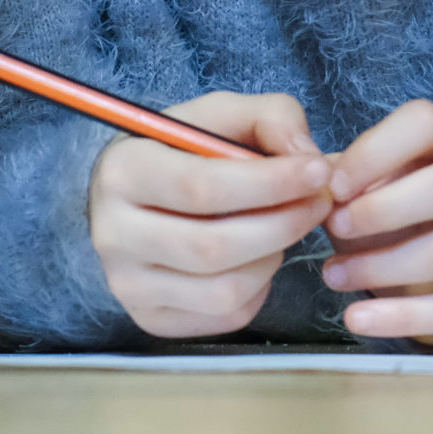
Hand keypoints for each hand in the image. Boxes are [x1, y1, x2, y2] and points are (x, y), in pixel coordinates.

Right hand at [88, 92, 334, 338]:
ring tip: (284, 226)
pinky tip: (258, 255)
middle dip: (283, 224)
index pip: (201, 187)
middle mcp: (112, 235)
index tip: (318, 172)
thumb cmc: (183, 151)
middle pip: (213, 247)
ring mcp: (128, 285)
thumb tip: (309, 161)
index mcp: (122, 172)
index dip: (270, 183)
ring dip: (273, 257)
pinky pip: (225, 316)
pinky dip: (258, 287)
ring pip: (223, 291)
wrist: (133, 197)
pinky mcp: (150, 319)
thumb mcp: (221, 115)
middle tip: (320, 202)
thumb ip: (271, 118)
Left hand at [320, 100, 432, 344]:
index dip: (375, 152)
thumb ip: (346, 177)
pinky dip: (404, 317)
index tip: (331, 187)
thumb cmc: (399, 214)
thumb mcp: (373, 184)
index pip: (426, 124)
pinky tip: (360, 319)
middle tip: (335, 230)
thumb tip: (316, 185)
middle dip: (385, 210)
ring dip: (382, 268)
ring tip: (332, 276)